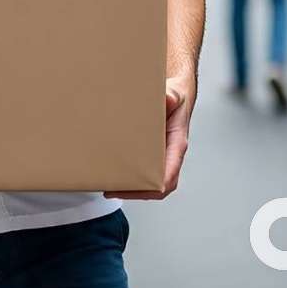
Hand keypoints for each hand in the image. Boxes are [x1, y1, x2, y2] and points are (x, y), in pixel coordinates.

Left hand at [105, 77, 194, 200]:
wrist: (174, 97)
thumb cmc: (176, 99)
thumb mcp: (175, 95)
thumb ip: (172, 97)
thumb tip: (167, 99)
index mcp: (177, 145)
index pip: (171, 174)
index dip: (158, 185)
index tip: (143, 188)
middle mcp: (169, 155)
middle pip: (158, 185)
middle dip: (138, 192)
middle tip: (113, 190)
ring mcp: (159, 156)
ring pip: (149, 181)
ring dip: (131, 188)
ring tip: (109, 186)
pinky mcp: (149, 152)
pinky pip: (141, 169)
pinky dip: (129, 176)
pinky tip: (113, 174)